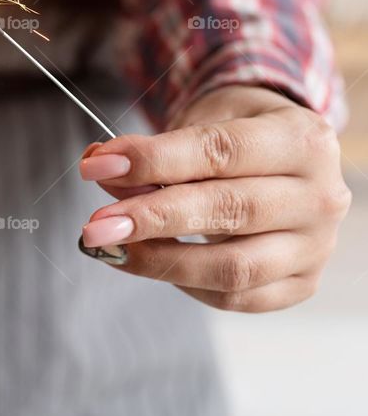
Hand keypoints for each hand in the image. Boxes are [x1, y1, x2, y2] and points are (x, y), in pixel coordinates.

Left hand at [79, 86, 350, 311]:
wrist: (284, 154)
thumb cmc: (239, 130)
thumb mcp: (204, 118)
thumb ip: (158, 147)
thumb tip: (102, 170)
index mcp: (302, 138)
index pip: (221, 152)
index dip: (154, 161)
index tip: (97, 167)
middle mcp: (320, 195)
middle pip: (229, 211)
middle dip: (152, 218)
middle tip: (96, 225)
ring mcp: (316, 247)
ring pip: (233, 267)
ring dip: (161, 259)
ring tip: (111, 247)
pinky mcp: (302, 284)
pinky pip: (237, 298)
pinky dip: (186, 283)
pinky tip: (150, 260)